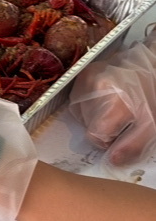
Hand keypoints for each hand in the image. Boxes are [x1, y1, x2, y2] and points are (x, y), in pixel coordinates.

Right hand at [69, 28, 155, 171]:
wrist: (151, 65)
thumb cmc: (152, 95)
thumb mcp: (151, 124)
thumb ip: (132, 144)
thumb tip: (112, 160)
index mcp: (114, 103)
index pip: (94, 135)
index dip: (107, 140)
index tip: (120, 134)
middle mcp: (94, 89)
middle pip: (86, 125)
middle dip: (101, 127)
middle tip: (120, 118)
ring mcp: (86, 79)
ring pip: (80, 113)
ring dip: (92, 116)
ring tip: (112, 107)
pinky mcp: (83, 73)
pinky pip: (77, 99)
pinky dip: (88, 104)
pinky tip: (103, 99)